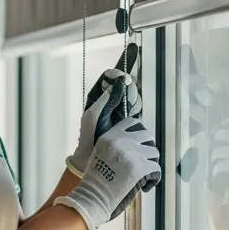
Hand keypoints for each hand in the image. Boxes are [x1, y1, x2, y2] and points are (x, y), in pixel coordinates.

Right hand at [55, 113, 161, 229]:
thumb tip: (134, 144)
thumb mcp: (99, 154)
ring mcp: (132, 154)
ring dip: (151, 164)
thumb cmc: (95, 181)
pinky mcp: (141, 168)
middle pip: (147, 136)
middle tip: (143, 161)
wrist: (93, 197)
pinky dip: (153, 179)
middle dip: (148, 148)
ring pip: (154, 153)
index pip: (131, 122)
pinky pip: (157, 169)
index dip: (139, 132)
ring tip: (143, 175)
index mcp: (109, 136)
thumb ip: (114, 145)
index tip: (140, 142)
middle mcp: (122, 141)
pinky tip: (145, 186)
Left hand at [67, 46, 143, 176]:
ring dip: (133, 99)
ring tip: (127, 112)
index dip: (117, 73)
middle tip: (126, 101)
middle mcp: (110, 99)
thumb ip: (106, 98)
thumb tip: (120, 82)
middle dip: (128, 89)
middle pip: (125, 83)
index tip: (123, 78)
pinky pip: (137, 105)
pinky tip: (131, 116)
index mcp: (97, 95)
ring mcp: (120, 107)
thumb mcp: (94, 115)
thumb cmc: (90, 135)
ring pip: (133, 94)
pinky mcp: (129, 117)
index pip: (108, 76)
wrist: (96, 156)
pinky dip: (136, 108)